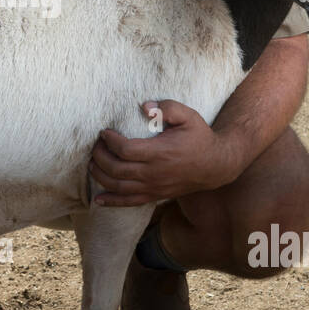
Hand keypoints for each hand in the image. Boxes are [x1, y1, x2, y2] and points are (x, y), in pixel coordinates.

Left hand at [88, 100, 232, 206]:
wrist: (215, 165)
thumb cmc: (200, 138)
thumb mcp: (189, 116)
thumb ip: (168, 108)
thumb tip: (145, 107)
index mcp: (159, 153)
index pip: (125, 150)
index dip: (110, 141)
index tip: (104, 132)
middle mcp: (153, 173)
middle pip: (116, 169)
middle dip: (100, 157)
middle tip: (96, 145)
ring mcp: (153, 187)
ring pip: (118, 187)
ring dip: (100, 176)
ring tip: (92, 163)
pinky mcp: (155, 196)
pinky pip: (129, 202)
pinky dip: (112, 202)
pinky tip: (98, 200)